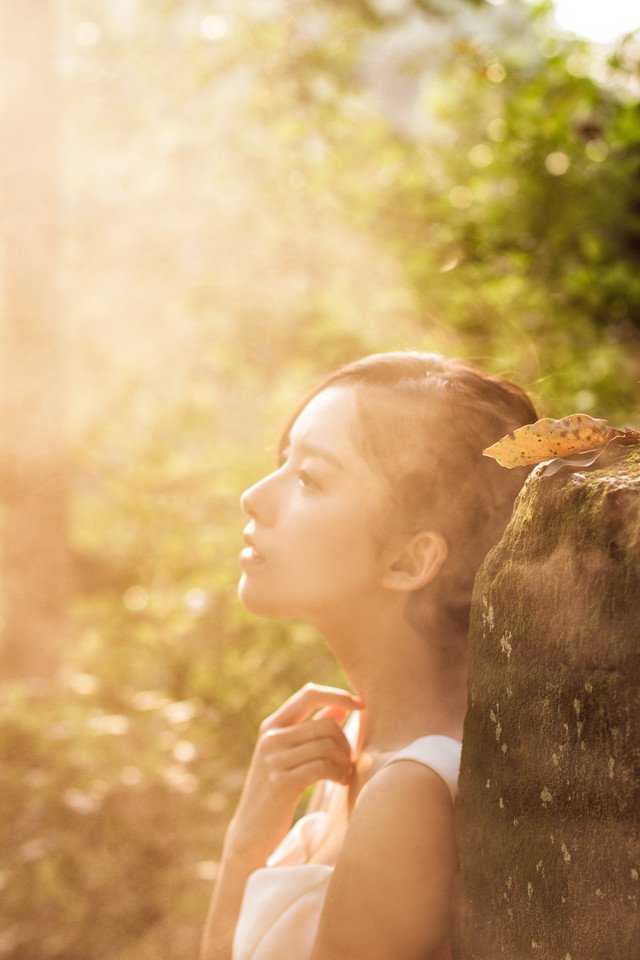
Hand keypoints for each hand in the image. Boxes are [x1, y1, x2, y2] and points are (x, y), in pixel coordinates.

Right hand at [226, 683, 363, 863]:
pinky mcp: (282, 783)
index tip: (361, 705)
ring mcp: (273, 760)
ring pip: (327, 746)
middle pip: (326, 723)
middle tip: (348, 761)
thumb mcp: (288, 755)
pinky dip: (339, 774)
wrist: (251, 833)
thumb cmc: (276, 790)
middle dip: (346, 741)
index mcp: (271, 725)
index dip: (338, 694)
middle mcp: (270, 738)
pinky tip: (341, 782)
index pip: (309, 694)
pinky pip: (324, 767)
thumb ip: (312, 729)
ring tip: (345, 774)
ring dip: (344, 761)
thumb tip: (340, 705)